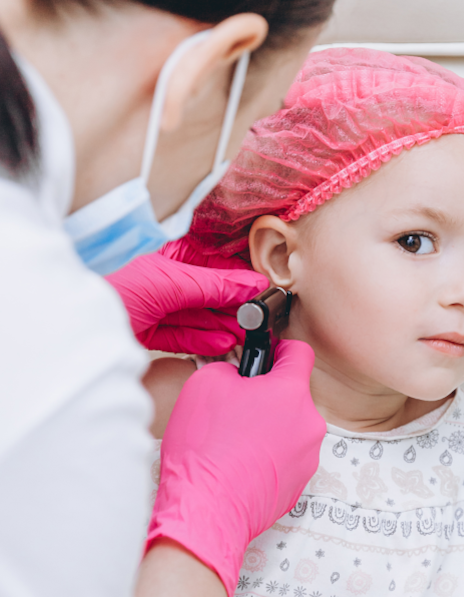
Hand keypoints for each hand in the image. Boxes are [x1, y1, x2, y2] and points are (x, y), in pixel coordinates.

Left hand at [105, 242, 267, 354]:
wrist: (70, 319)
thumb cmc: (112, 281)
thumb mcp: (170, 280)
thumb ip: (213, 285)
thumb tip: (251, 286)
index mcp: (166, 254)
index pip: (212, 265)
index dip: (237, 279)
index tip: (261, 291)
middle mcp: (161, 279)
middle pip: (207, 293)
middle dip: (233, 307)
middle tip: (257, 319)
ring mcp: (154, 305)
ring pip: (197, 316)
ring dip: (222, 326)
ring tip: (246, 335)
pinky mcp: (147, 331)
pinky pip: (182, 335)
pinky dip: (203, 340)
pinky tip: (223, 342)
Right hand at [146, 339, 324, 596]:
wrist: (206, 510)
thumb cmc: (206, 444)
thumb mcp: (207, 382)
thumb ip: (233, 367)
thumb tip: (242, 376)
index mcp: (291, 391)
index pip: (300, 353)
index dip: (281, 348)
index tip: (269, 354)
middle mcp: (310, 422)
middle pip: (294, 393)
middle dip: (270, 393)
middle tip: (239, 404)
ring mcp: (308, 456)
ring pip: (292, 426)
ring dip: (271, 425)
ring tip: (237, 440)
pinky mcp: (300, 483)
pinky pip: (288, 456)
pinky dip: (270, 454)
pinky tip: (242, 464)